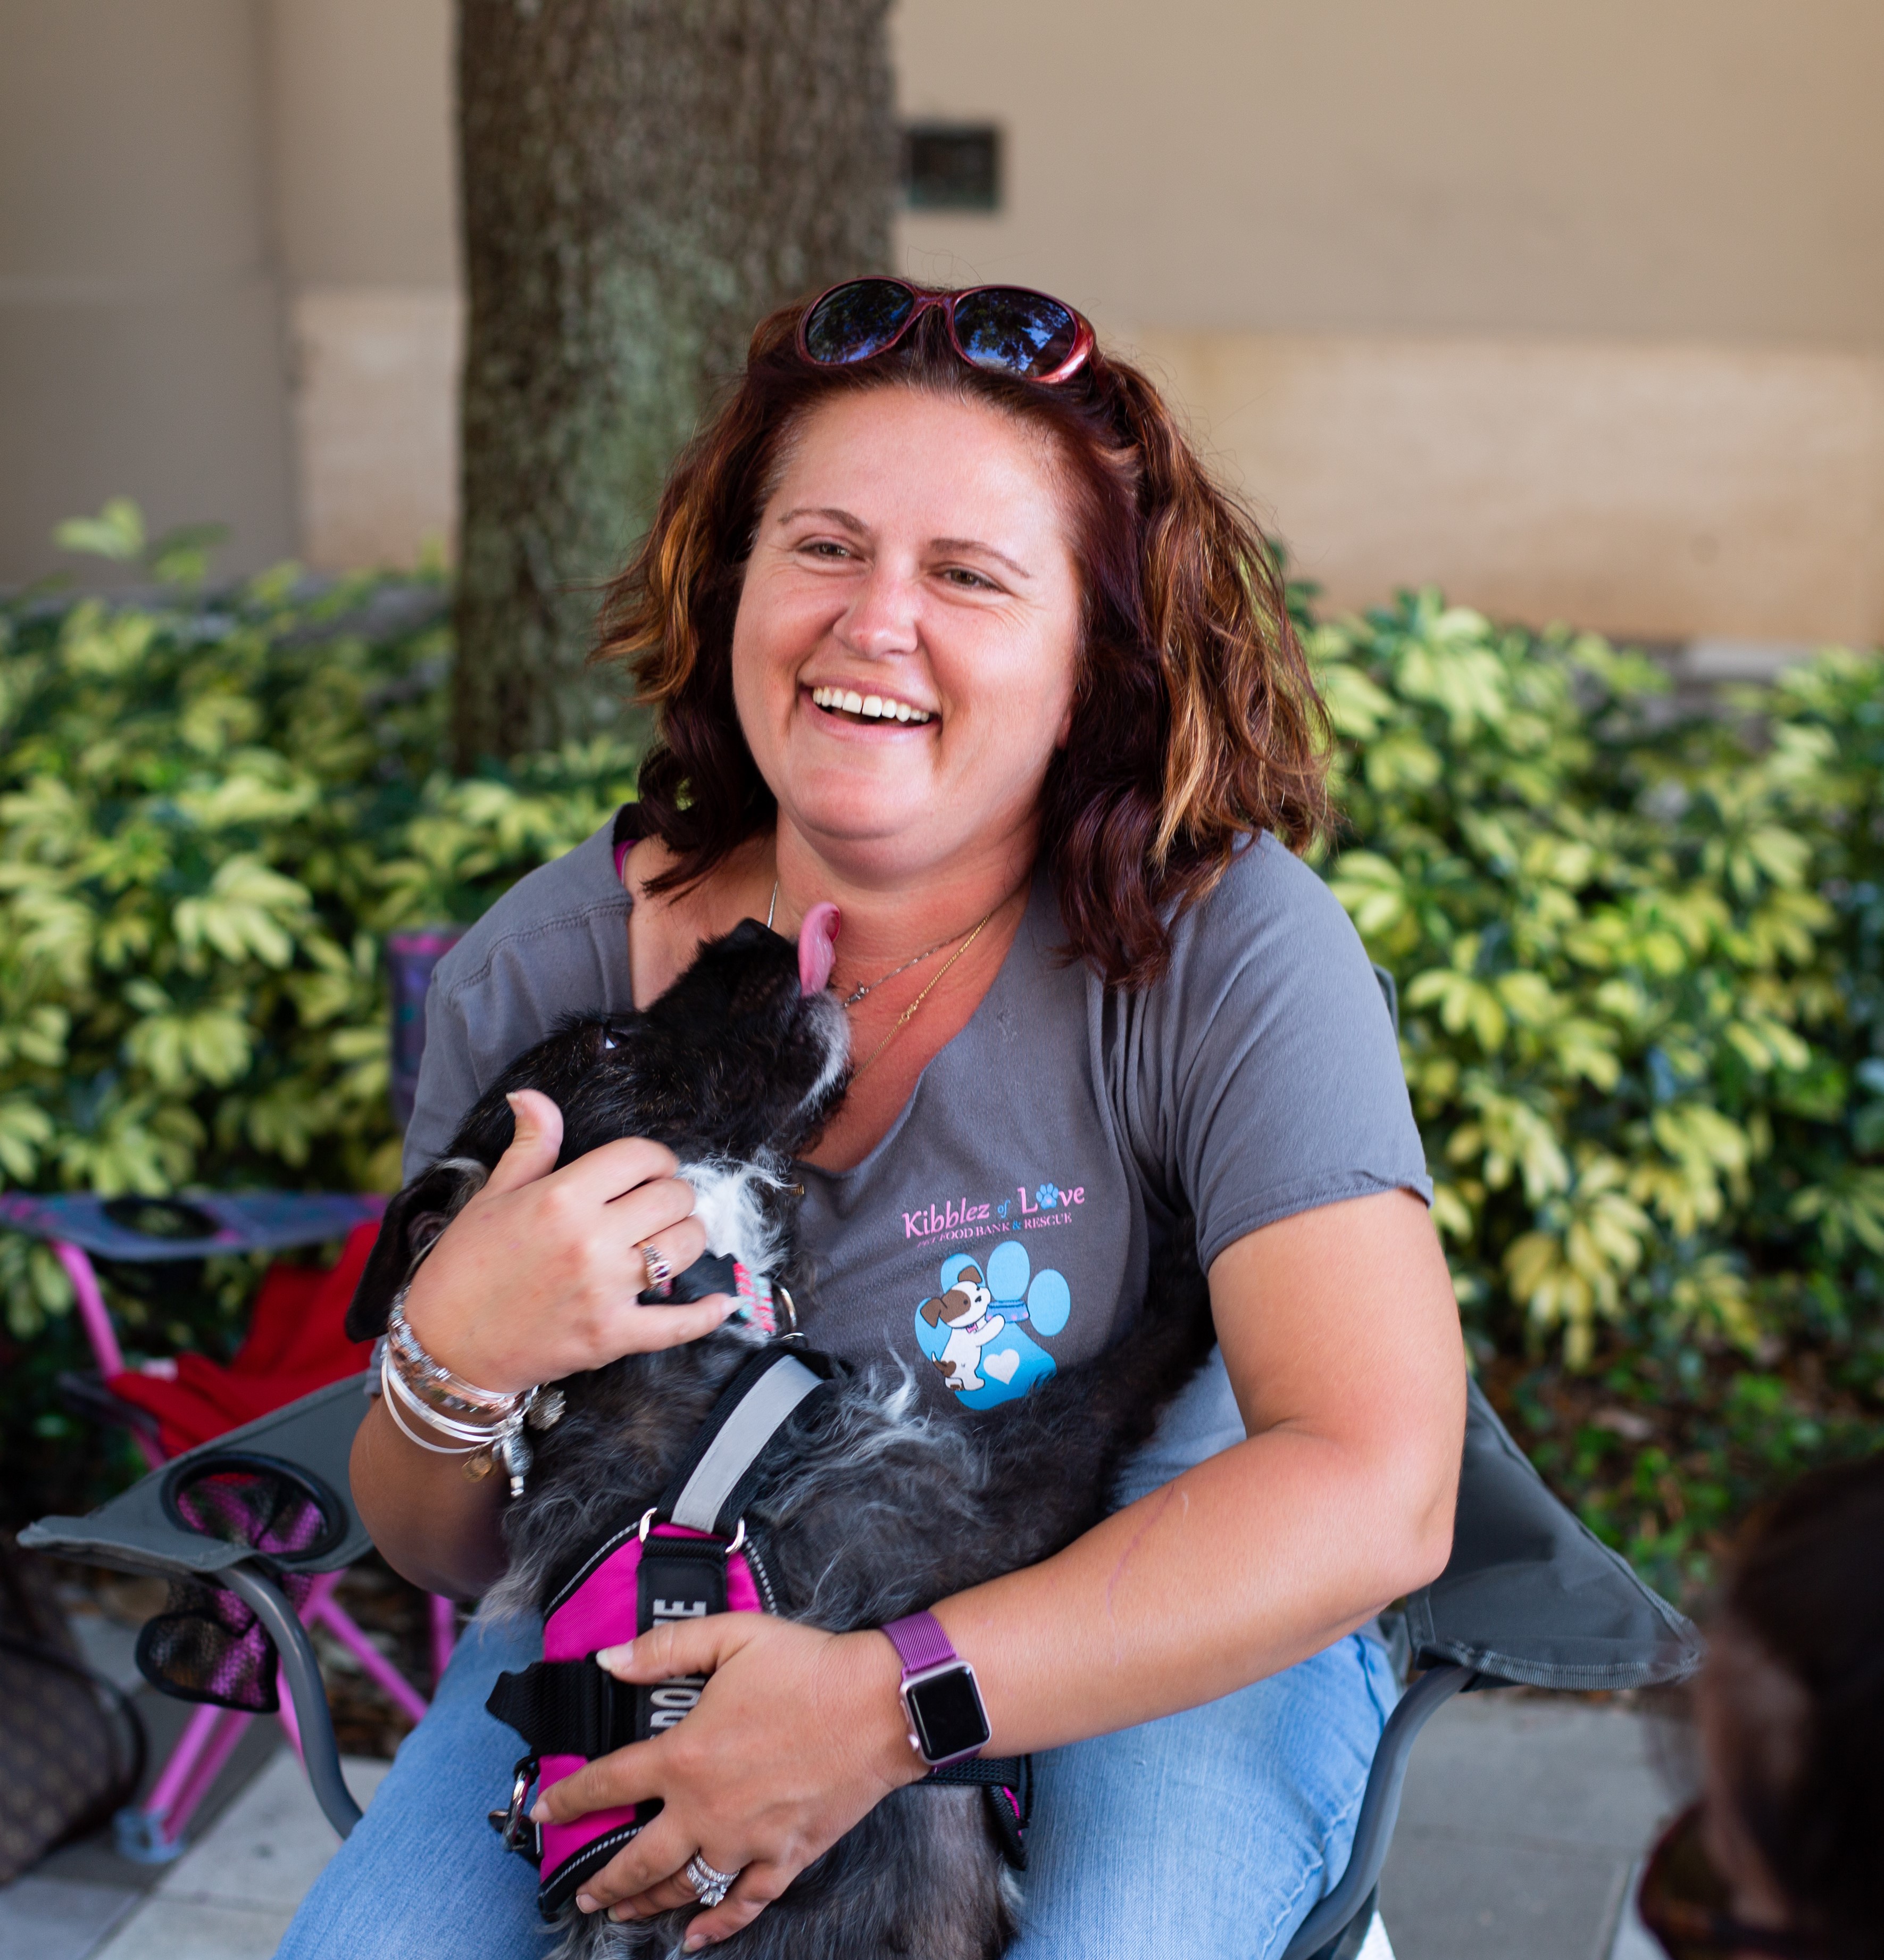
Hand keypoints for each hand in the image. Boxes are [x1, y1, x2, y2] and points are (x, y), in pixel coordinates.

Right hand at [403, 1088, 732, 1391]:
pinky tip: (725, 1303)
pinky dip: (708, 1314)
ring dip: (688, 1239)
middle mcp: (590, 1239)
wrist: (444, 1347)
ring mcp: (605, 1290)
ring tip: (672, 1239)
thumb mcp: (493, 1196)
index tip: (652, 1169)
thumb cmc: (466, 1266)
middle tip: (659, 1206)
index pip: (639, 1157)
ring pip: (685, 1247)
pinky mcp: (612, 1336)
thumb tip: (532, 1096)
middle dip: (674, 1196)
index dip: (655, 1158)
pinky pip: (679, 1324)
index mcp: (562, 1197)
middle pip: (672, 1199)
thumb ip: (530, 1145)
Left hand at [532, 1615, 923, 1947]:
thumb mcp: (731, 1637)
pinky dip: (714, 1926)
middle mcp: (706, 1811)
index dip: (569, 1799)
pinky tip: (694, 1936)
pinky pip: (741, 1904)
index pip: (608, 1785)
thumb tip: (608, 1659)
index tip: (545, 1810)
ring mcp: (745, 1842)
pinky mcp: (784, 1857)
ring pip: (681, 1888)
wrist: (880, 1705)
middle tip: (579, 1889)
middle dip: (600, 1878)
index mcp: (685, 1757)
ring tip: (620, 1912)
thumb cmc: (808, 1668)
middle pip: (636, 1860)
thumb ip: (664, 1648)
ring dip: (644, 1904)